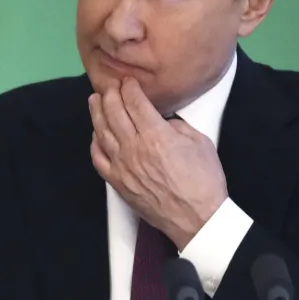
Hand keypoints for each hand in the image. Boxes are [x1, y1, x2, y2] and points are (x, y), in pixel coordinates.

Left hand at [89, 77, 227, 249]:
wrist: (197, 218)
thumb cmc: (204, 180)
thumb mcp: (200, 142)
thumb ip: (177, 126)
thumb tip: (161, 120)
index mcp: (156, 135)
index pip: (135, 103)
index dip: (129, 88)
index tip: (127, 80)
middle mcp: (134, 148)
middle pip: (114, 113)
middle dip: (111, 95)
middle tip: (110, 86)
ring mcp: (122, 166)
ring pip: (102, 133)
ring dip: (97, 113)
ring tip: (95, 100)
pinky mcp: (117, 183)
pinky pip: (98, 159)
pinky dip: (95, 143)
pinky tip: (96, 134)